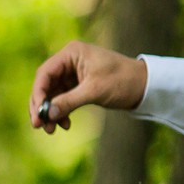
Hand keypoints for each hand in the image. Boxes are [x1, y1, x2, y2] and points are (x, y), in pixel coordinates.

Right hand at [30, 40, 148, 131]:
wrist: (146, 86)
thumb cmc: (123, 81)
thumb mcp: (94, 91)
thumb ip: (68, 101)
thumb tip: (47, 114)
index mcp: (72, 53)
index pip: (45, 73)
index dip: (38, 94)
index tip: (37, 113)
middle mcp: (69, 61)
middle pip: (45, 85)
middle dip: (42, 106)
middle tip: (38, 125)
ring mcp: (72, 74)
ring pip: (52, 94)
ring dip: (50, 112)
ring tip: (51, 130)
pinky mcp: (77, 85)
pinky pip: (62, 99)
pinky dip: (61, 112)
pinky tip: (64, 124)